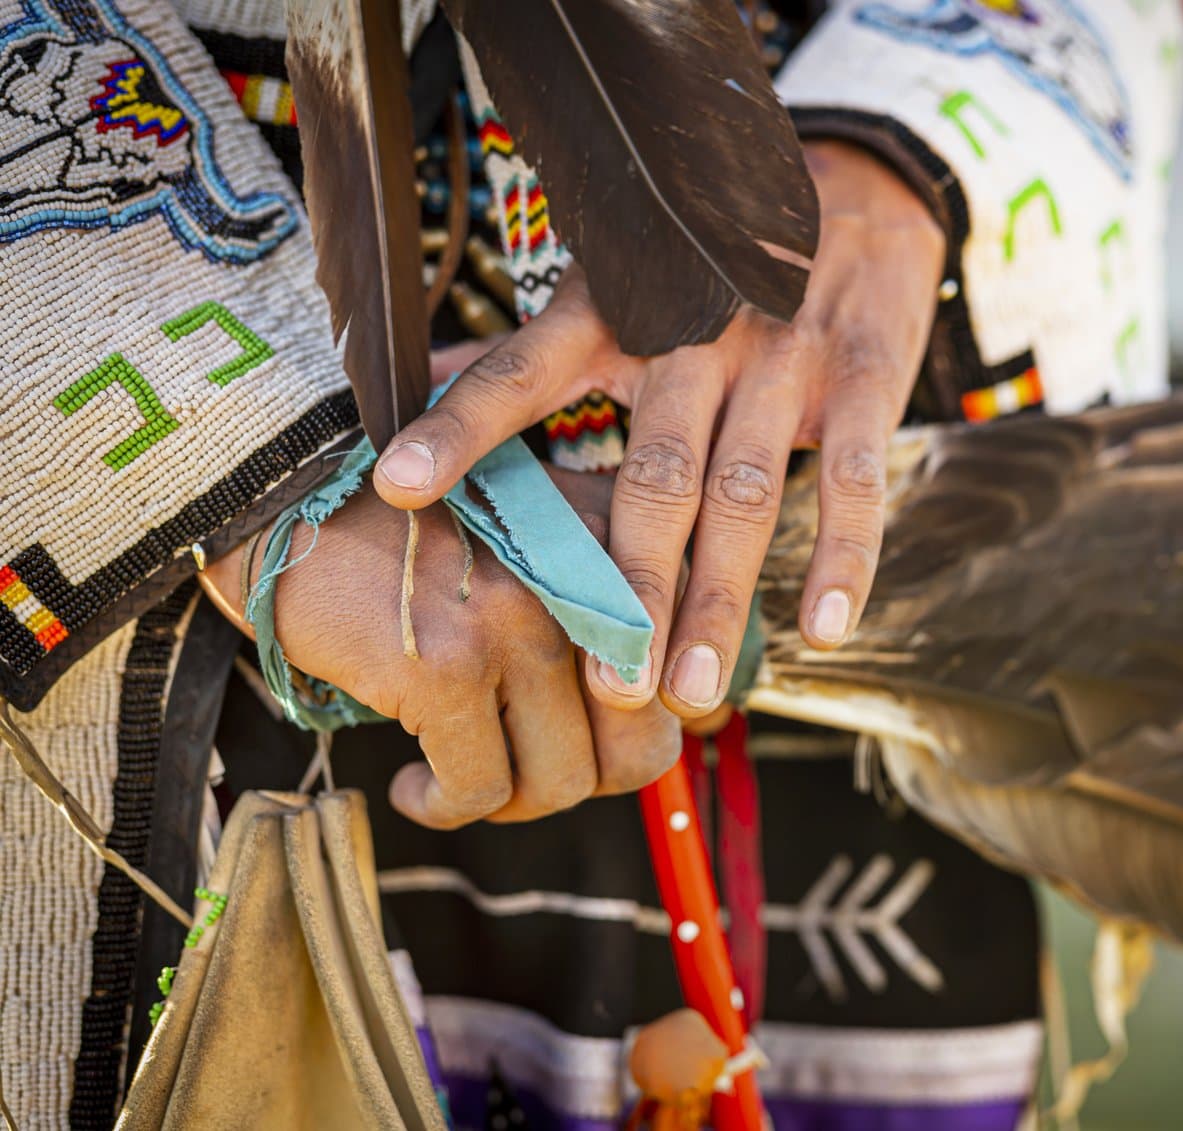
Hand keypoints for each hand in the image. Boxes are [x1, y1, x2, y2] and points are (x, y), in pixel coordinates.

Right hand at [199, 470, 678, 828]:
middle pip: (638, 746)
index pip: (682, 682)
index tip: (591, 742)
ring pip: (560, 780)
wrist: (296, 490)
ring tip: (466, 783)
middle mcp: (584, 584)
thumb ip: (610, 602)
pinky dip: (446, 807)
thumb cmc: (422, 532)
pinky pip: (476, 787)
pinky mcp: (445, 668)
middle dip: (586, 783)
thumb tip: (681, 718)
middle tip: (529, 773)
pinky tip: (415, 789)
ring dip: (512, 805)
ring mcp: (516, 625)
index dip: (641, 734)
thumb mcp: (540, 535)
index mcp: (620, 550)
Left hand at [368, 140, 945, 718]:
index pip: (525, 369)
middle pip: (655, 477)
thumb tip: (418, 384)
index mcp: (618, 313)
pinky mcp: (863, 379)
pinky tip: (822, 628)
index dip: (463, 426)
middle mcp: (695, 339)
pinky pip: (852, 479)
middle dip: (631, 588)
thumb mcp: (621, 284)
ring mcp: (783, 361)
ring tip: (690, 689)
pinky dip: (841, 557)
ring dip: (717, 599)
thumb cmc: (716, 263)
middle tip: (610, 682)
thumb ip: (531, 349)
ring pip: (744, 496)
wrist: (859, 185)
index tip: (402, 487)